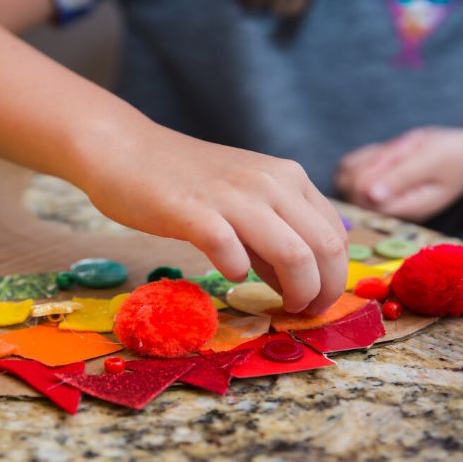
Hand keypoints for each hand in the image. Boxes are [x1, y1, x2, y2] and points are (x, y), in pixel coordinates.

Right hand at [79, 123, 347, 314]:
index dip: (336, 276)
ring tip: (282, 305)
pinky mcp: (194, 213)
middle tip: (304, 311)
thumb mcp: (243, 198)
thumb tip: (298, 282)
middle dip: (324, 291)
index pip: (334, 234)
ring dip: (296, 291)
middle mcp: (270, 182)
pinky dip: (237, 273)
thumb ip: (271, 235)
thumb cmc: (184, 179)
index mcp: (287, 177)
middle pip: (323, 248)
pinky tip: (229, 273)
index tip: (319, 300)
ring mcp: (233, 196)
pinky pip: (232, 253)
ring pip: (293, 254)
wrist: (126, 150)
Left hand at [336, 127, 462, 221]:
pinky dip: (365, 153)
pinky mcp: (369, 185)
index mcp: (403, 210)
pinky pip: (346, 166)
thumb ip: (402, 178)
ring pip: (344, 175)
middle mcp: (384, 209)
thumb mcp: (432, 161)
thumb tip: (372, 196)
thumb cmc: (454, 156)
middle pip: (349, 186)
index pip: (363, 196)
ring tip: (399, 151)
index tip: (399, 154)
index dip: (373, 170)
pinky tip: (389, 153)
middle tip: (403, 149)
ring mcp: (374, 199)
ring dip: (368, 156)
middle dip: (372, 160)